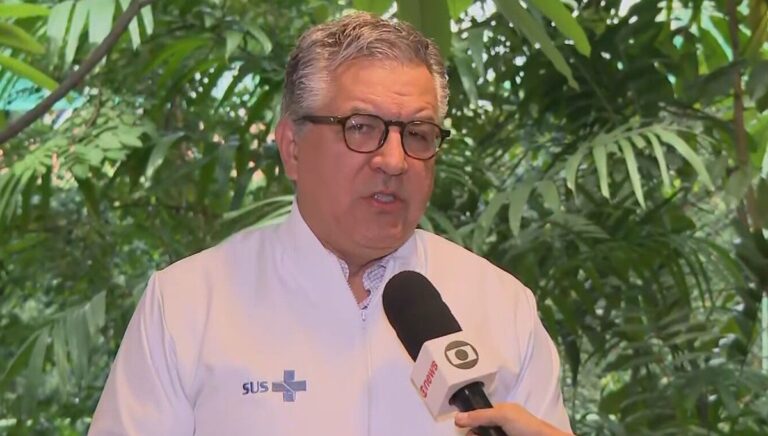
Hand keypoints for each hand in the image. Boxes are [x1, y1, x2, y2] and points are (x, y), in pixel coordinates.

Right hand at [454, 403, 571, 435]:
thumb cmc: (526, 426)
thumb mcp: (502, 415)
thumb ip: (480, 416)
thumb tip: (456, 417)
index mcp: (502, 411)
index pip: (479, 413)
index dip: (469, 419)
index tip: (460, 426)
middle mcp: (501, 424)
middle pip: (480, 428)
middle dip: (473, 432)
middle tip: (471, 435)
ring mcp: (503, 434)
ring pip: (485, 434)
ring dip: (477, 435)